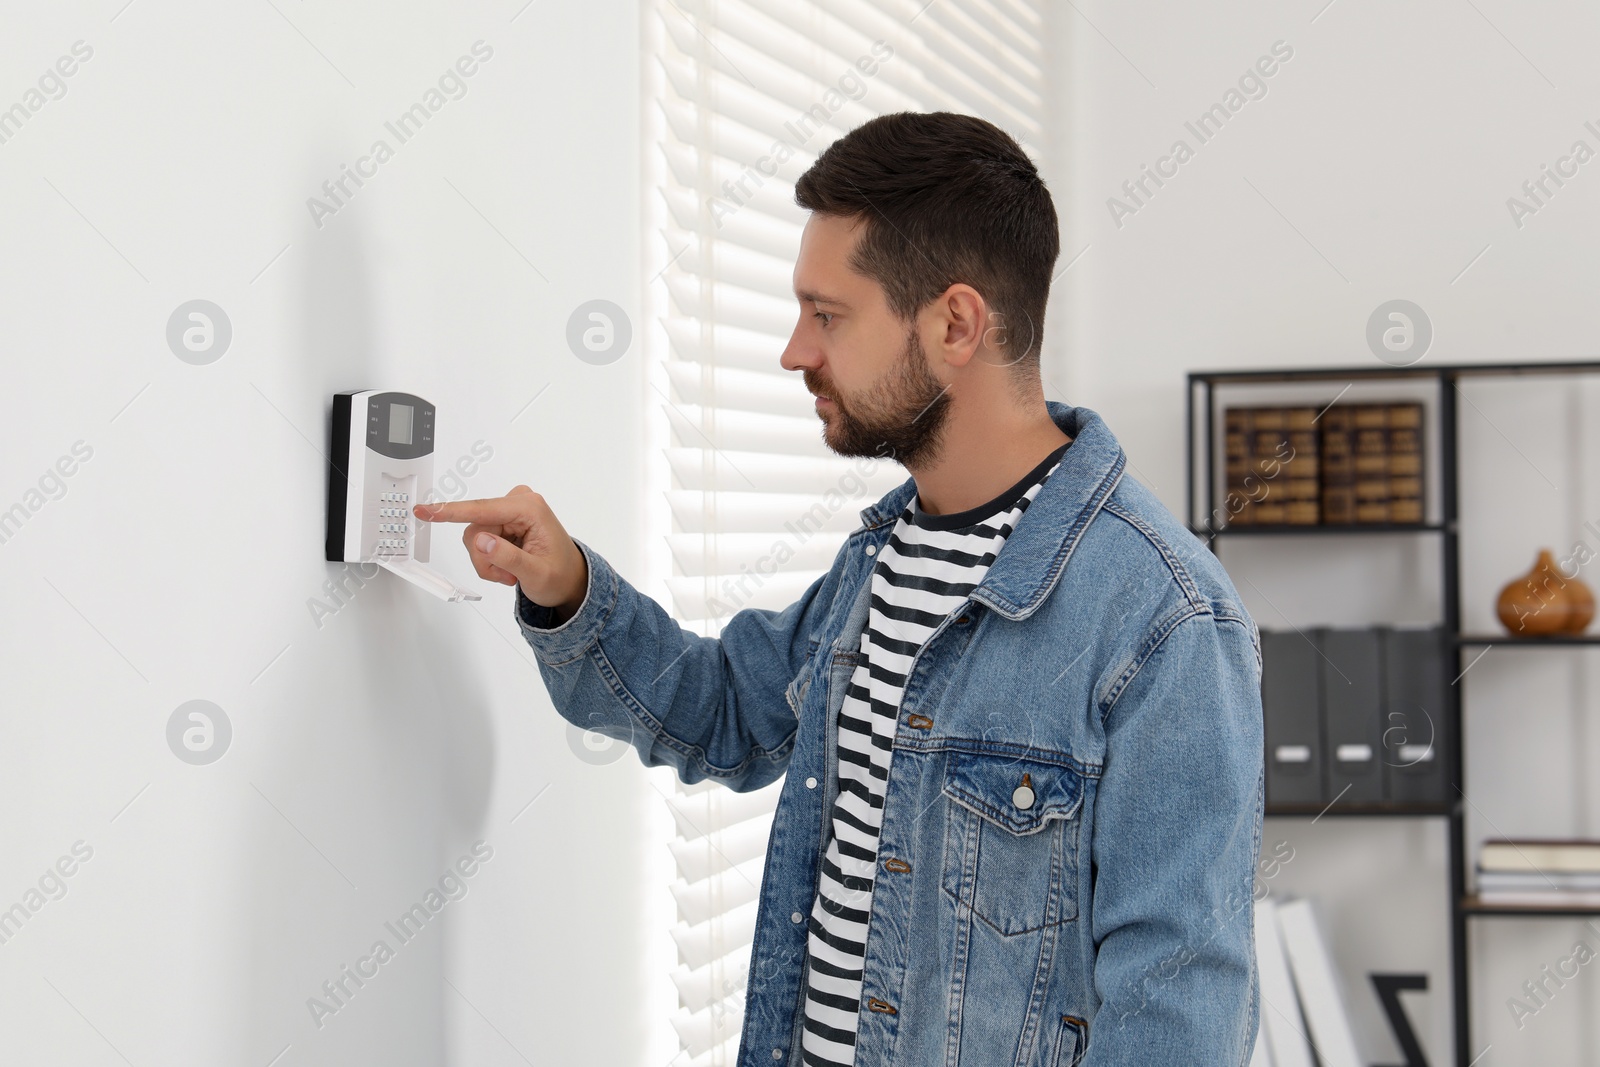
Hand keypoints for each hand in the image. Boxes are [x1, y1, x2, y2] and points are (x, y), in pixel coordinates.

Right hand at [414, 485, 587, 616]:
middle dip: (484, 558)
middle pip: (475, 527)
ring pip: (474, 536)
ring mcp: (511, 510)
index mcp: (530, 508)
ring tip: (510, 573)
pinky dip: (489, 559)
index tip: (424, 511)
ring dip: (486, 561)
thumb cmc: (560, 576)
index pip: (482, 509)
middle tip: (505, 577)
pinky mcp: (505, 519)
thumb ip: (508, 557)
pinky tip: (508, 566)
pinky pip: (480, 539)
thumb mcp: (537, 574)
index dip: (451, 512)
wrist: (570, 580)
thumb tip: (481, 541)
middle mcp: (519, 502)